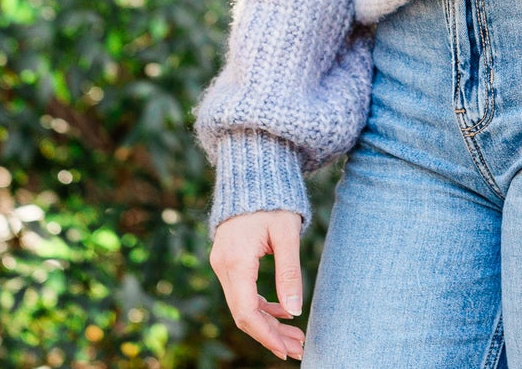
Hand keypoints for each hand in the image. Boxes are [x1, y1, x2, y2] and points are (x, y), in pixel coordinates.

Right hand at [209, 209, 305, 360]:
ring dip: (267, 321)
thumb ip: (289, 272)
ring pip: (242, 304)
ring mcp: (223, 262)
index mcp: (236, 261)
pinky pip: (242, 291)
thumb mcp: (287, 233)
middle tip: (298, 347)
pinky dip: (261, 304)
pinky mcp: (229, 259)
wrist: (253, 170)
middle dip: (270, 334)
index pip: (246, 312)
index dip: (266, 335)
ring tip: (295, 335)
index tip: (287, 350)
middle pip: (244, 313)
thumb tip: (294, 311)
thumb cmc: (273, 198)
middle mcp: (223, 265)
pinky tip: (282, 311)